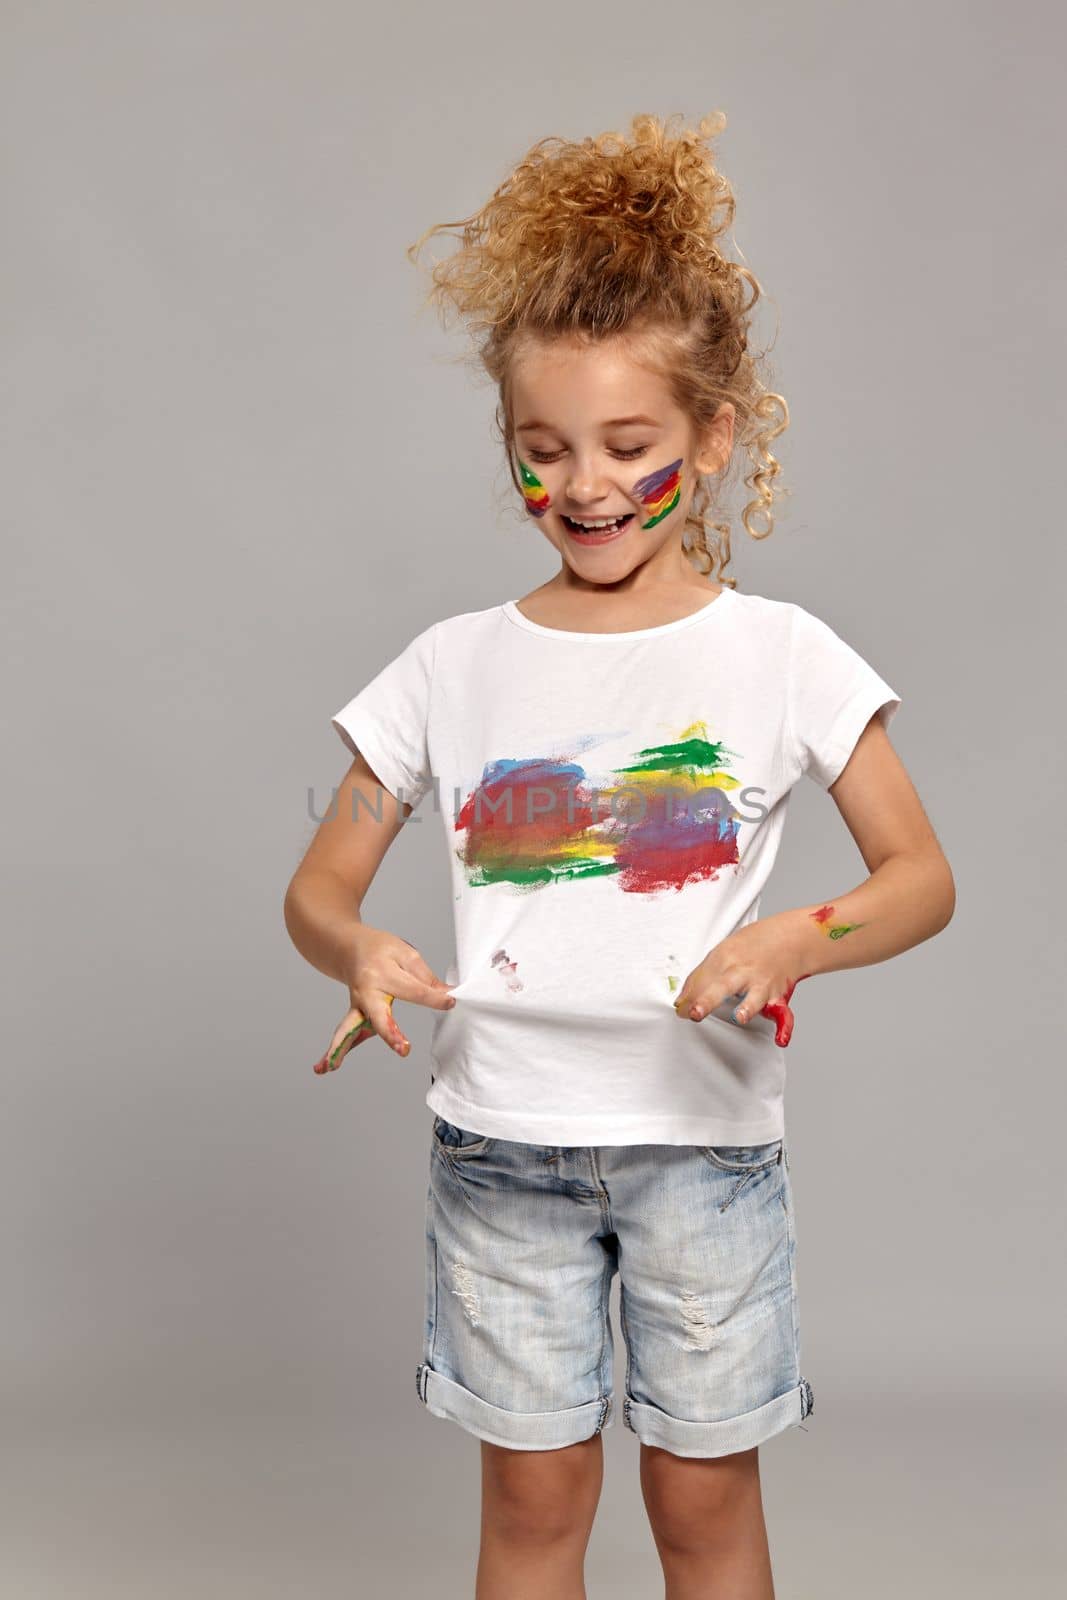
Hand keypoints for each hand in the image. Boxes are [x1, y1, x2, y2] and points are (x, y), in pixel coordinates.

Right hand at [312, 928, 455, 1073]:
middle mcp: (366, 991)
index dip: (434, 998)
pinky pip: (344, 1033)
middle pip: (378, 1014)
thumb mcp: (406, 954)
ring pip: (348, 1027)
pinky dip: (336, 1049)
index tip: (450, 1002)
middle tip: (402, 1048)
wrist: (350, 947)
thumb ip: (425, 977)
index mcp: (382, 973)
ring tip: (331, 1066)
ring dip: (341, 1046)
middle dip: (390, 1032)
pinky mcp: (354, 1016)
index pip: (413, 990)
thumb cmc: (380, 950)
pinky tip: (325, 1067)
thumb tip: (447, 996)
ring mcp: (357, 1005)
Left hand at [672, 917, 811, 1048]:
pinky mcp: (778, 996)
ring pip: (754, 997)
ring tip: (739, 1016)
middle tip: (694, 1013)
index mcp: (726, 956)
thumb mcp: (725, 950)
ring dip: (747, 1007)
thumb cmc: (752, 947)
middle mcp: (744, 970)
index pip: (703, 978)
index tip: (679, 1008)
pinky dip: (785, 1027)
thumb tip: (682, 999)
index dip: (689, 995)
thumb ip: (704, 974)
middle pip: (723, 985)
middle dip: (708, 999)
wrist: (791, 938)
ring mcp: (762, 983)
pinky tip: (781, 1039)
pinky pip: (783, 1013)